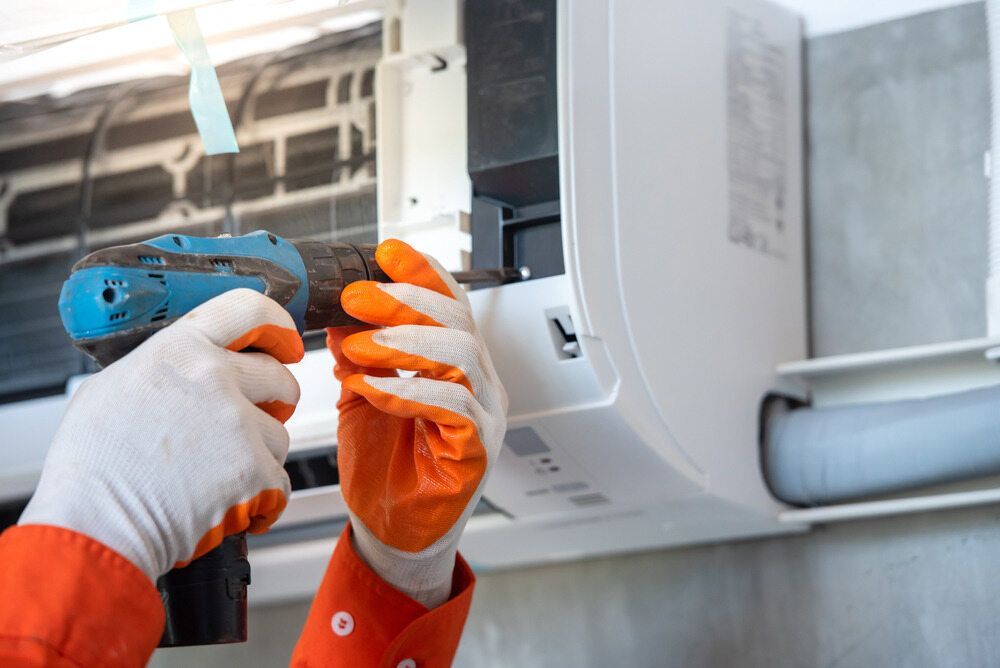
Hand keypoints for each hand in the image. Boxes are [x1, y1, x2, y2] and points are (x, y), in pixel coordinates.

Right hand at [20, 289, 303, 581]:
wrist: (94, 528)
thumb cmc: (92, 468)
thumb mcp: (110, 388)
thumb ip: (161, 367)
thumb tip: (186, 366)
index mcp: (179, 349)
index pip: (248, 310)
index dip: (276, 326)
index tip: (285, 341)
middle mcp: (214, 378)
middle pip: (279, 377)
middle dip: (272, 402)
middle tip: (247, 424)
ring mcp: (237, 424)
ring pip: (279, 433)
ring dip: (259, 455)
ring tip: (215, 475)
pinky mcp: (254, 470)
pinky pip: (280, 480)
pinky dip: (262, 498)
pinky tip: (228, 503)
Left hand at [328, 239, 507, 607]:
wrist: (391, 529)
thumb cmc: (383, 466)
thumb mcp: (361, 394)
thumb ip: (357, 354)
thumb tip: (340, 314)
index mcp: (454, 364)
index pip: (448, 305)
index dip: (422, 274)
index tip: (387, 252)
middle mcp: (477, 382)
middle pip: (457, 321)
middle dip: (406, 301)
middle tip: (356, 297)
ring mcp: (484, 414)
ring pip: (461, 356)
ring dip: (404, 343)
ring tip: (358, 347)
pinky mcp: (478, 448)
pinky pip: (452, 406)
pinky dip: (407, 391)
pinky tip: (370, 388)